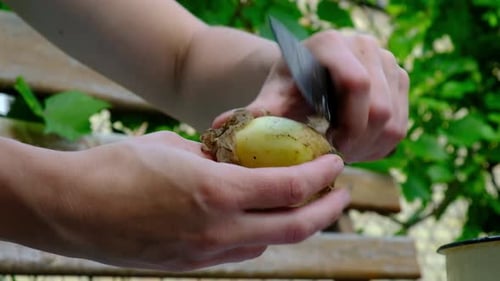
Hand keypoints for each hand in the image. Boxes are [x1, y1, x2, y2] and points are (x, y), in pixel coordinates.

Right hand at [37, 132, 348, 270]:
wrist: (71, 208)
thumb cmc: (117, 167)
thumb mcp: (173, 148)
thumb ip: (212, 158)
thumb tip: (234, 158)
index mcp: (217, 192)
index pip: (290, 188)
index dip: (321, 175)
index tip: (335, 163)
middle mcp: (218, 229)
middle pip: (294, 228)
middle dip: (327, 210)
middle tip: (341, 193)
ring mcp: (204, 253)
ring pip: (269, 243)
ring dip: (294, 225)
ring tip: (303, 205)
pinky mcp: (189, 265)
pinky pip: (238, 252)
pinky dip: (259, 236)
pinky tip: (259, 221)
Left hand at [217, 31, 408, 162]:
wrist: (308, 75)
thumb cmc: (287, 86)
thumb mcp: (271, 98)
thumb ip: (254, 113)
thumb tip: (216, 129)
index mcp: (331, 44)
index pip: (355, 84)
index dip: (344, 124)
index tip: (326, 145)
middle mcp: (365, 46)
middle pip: (380, 109)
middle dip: (356, 142)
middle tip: (333, 157)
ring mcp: (388, 61)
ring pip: (394, 121)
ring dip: (368, 147)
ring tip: (341, 152)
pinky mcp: (400, 80)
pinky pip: (403, 125)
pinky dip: (380, 145)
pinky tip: (355, 146)